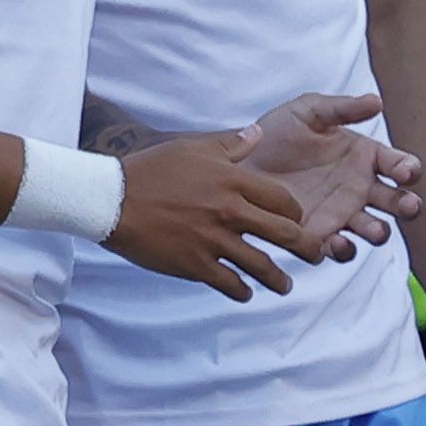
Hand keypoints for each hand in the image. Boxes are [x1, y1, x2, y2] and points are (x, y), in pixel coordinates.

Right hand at [110, 134, 326, 296]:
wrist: (110, 199)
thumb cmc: (150, 170)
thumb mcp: (192, 148)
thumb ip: (231, 144)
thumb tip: (259, 133)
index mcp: (233, 181)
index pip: (284, 201)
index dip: (297, 214)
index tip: (298, 221)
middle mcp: (230, 211)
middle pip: (285, 234)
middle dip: (307, 248)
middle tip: (314, 255)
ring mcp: (214, 240)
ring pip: (262, 266)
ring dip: (279, 280)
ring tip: (285, 285)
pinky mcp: (195, 264)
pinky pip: (230, 284)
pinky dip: (242, 291)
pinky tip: (246, 293)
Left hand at [240, 90, 419, 253]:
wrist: (239, 162)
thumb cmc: (276, 133)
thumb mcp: (307, 112)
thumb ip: (341, 108)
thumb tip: (376, 101)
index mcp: (366, 157)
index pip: (398, 164)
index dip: (408, 168)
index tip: (406, 172)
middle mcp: (361, 188)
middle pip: (396, 201)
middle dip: (408, 205)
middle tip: (410, 206)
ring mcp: (343, 214)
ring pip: (375, 229)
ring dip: (379, 231)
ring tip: (374, 230)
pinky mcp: (320, 236)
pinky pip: (341, 249)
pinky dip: (343, 249)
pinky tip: (335, 241)